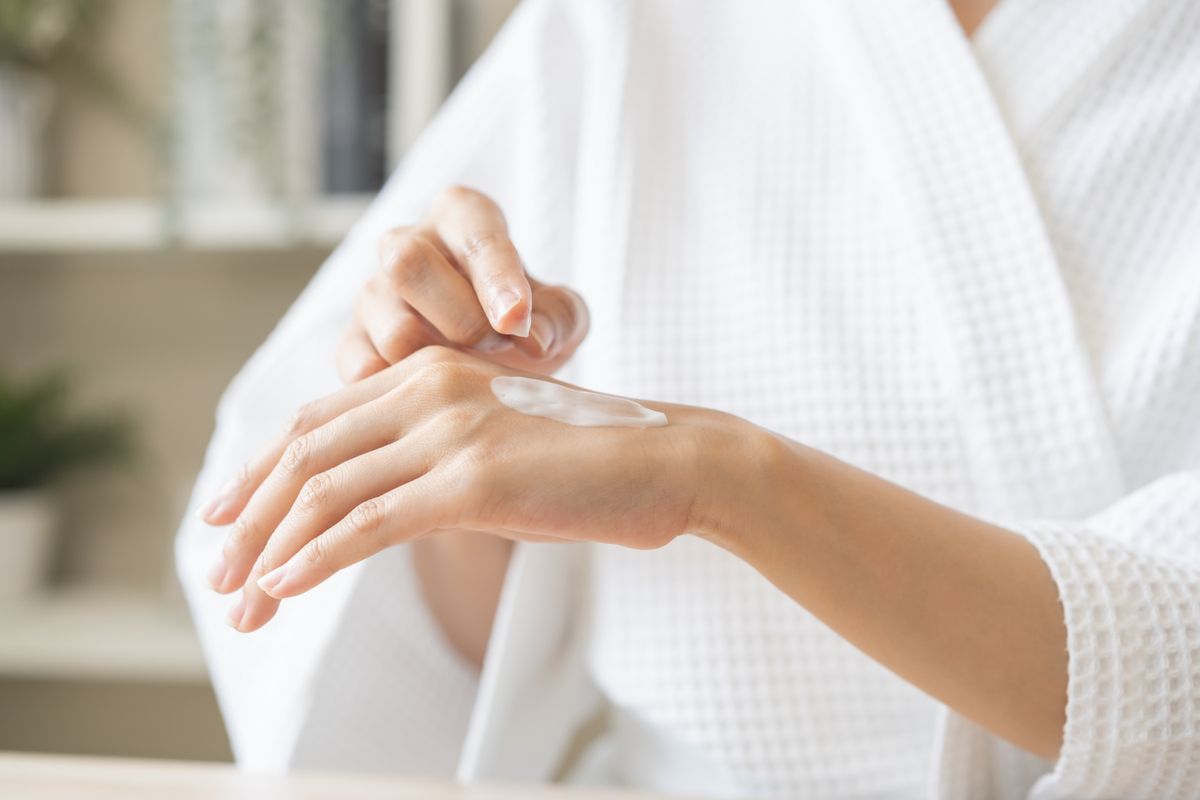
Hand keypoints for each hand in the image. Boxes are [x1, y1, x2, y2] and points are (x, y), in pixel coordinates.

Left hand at [200, 346, 753, 632]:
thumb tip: (379, 505)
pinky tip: (284, 586)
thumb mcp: (497, 441)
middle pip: (305, 453)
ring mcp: (451, 431)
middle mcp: (430, 391)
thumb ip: (435, 455)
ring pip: (327, 491)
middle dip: (249, 517)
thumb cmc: (589, 460)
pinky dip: (316, 558)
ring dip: (270, 550)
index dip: (260, 471)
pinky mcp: (474, 481)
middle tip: (217, 571)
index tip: (224, 515)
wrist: (671, 459)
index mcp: (432, 374)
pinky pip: (370, 523)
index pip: (318, 422)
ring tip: (240, 600)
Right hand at [338, 186, 588, 382]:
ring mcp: (373, 296)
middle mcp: (407, 244)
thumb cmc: (527, 322)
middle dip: (460, 317)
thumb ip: (559, 316)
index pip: (473, 232)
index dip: (496, 277)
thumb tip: (535, 339)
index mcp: (463, 218)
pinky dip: (400, 392)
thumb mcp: (561, 314)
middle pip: (407, 262)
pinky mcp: (352, 344)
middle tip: (499, 347)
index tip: (517, 321)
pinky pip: (362, 370)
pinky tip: (432, 402)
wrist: (494, 364)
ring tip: (474, 377)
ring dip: (437, 362)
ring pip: (391, 325)